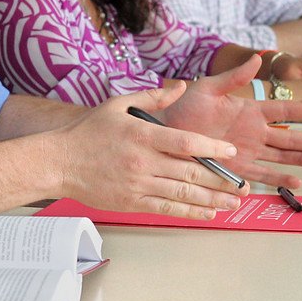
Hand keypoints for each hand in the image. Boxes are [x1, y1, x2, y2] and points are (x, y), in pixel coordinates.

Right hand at [58, 80, 254, 219]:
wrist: (58, 162)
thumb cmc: (87, 131)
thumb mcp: (118, 104)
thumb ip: (153, 96)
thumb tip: (182, 86)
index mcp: (142, 135)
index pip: (186, 143)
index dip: (213, 149)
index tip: (232, 152)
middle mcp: (143, 162)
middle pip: (191, 173)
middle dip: (222, 180)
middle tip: (243, 185)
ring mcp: (137, 185)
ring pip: (183, 195)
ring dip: (212, 200)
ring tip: (234, 203)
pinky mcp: (131, 202)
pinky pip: (167, 210)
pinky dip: (190, 212)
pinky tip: (207, 213)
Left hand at [161, 57, 301, 188]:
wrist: (164, 129)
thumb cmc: (183, 106)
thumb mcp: (209, 88)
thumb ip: (234, 77)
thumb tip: (256, 58)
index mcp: (249, 110)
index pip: (284, 109)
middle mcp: (253, 132)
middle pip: (290, 137)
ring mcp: (246, 151)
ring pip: (282, 156)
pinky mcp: (236, 168)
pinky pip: (261, 174)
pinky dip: (279, 178)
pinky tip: (297, 182)